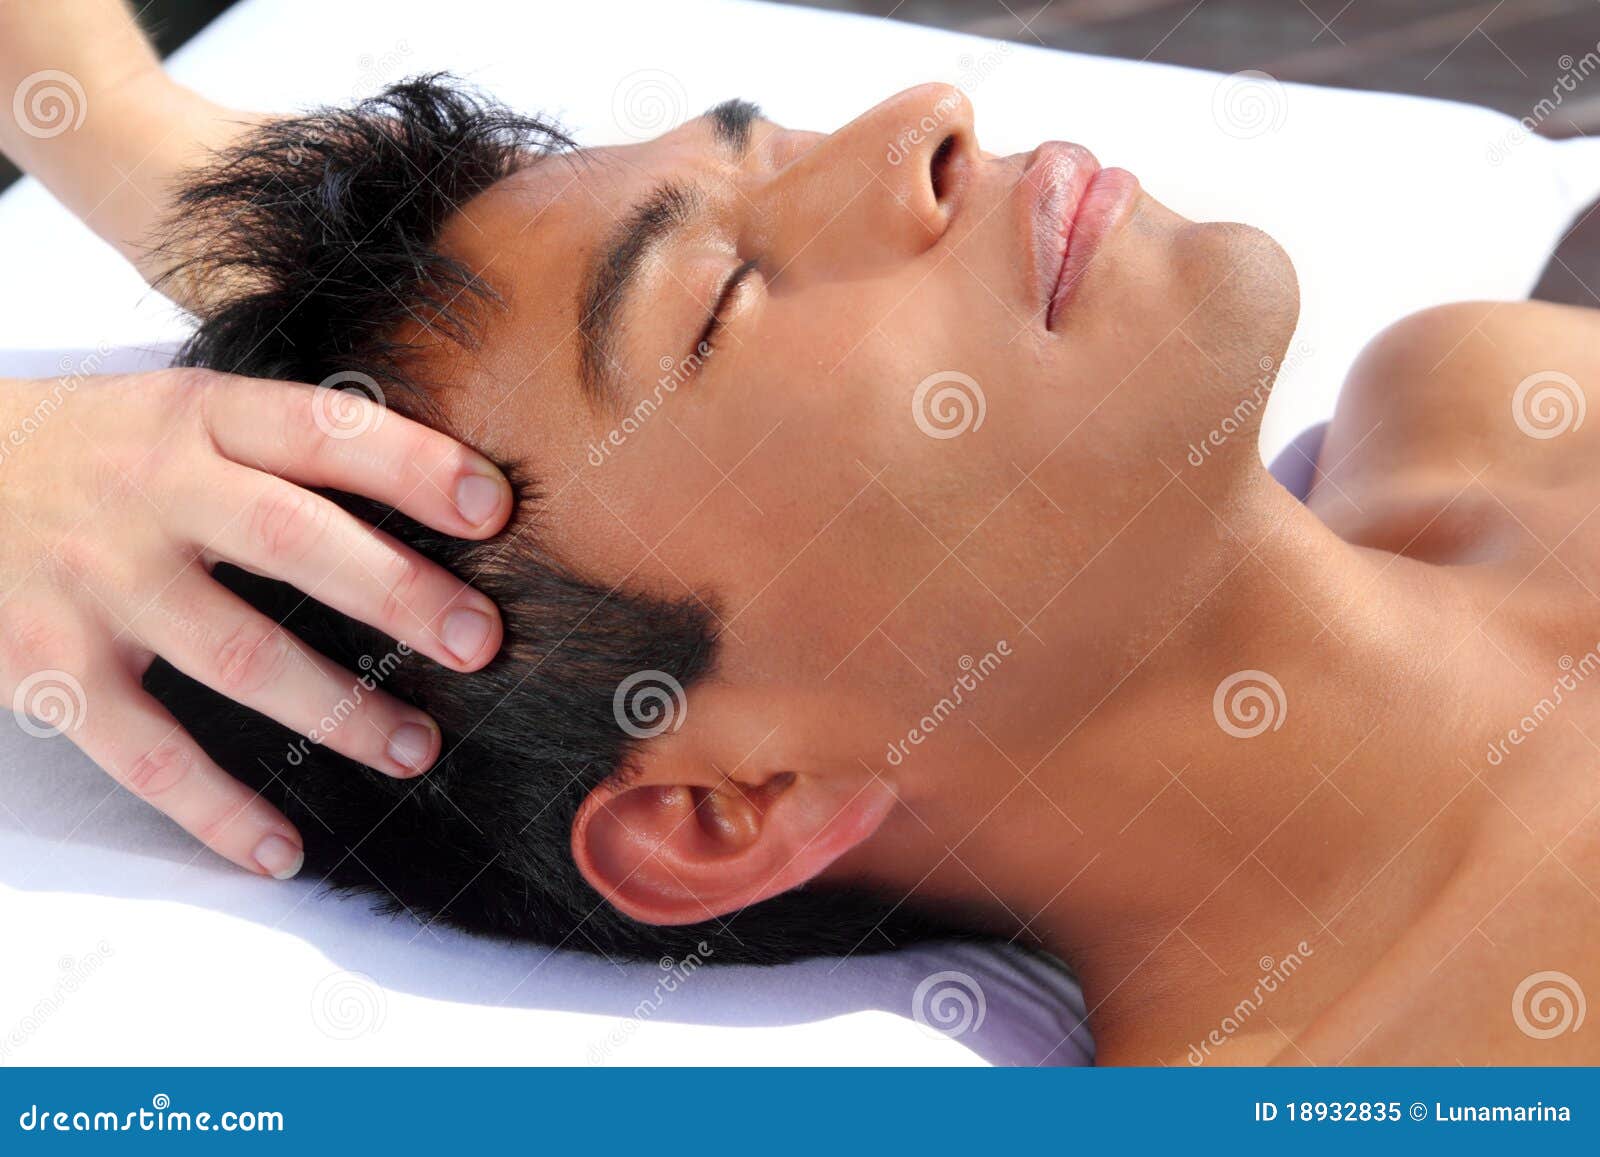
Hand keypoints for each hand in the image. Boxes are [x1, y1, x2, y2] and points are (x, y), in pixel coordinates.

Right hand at [0, 368, 510, 877]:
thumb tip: (436, 489)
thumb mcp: (176, 412)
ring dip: (337, 710)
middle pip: (292, 539)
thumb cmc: (90, 453)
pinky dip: (216, 811)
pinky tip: (281, 849)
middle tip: (480, 641)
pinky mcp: (49, 669)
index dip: (410, 465)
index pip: (319, 430)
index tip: (494, 507)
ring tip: (414, 746)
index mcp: (197, 418)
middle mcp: (151, 493)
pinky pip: (146, 754)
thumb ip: (277, 445)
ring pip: (235, 653)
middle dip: (397, 593)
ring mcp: (97, 582)